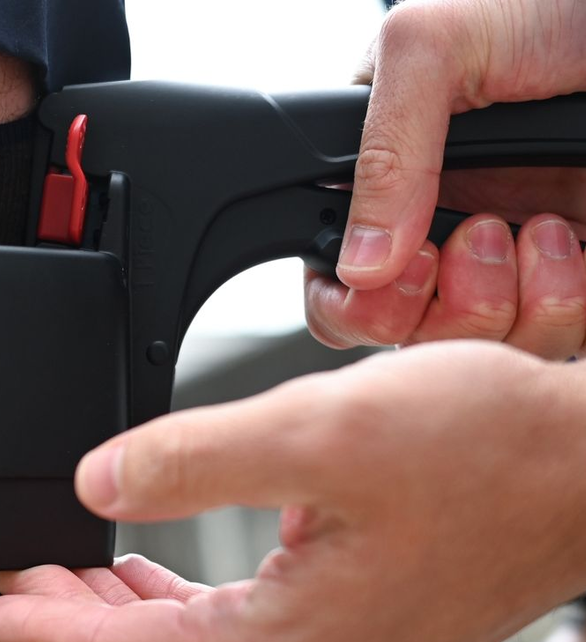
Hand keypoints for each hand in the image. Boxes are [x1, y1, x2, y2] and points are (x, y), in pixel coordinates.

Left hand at [0, 343, 585, 641]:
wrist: (585, 475)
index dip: (37, 630)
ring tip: (72, 575)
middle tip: (22, 579)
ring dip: (117, 635)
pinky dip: (175, 633)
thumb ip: (193, 458)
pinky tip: (152, 587)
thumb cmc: (484, 452)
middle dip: (66, 636)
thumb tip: (96, 482)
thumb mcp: (322, 429)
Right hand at [307, 0, 585, 356]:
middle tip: (483, 234)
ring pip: (485, 349)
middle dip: (449, 309)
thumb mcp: (432, 47)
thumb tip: (360, 267)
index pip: (336, 297)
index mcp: (378, 195)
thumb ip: (383, 154)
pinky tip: (571, 243)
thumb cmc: (538, 7)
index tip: (408, 269)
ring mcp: (504, 266)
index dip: (360, 308)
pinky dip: (565, 305)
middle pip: (411, 341)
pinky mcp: (566, 278)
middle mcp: (436, 240)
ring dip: (516, 306)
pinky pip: (554, 338)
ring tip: (540, 230)